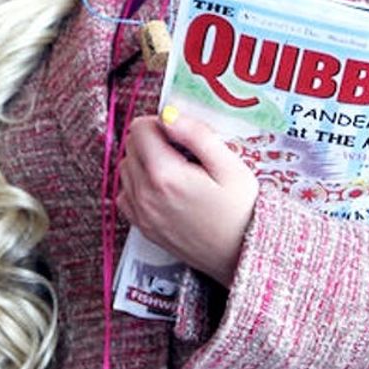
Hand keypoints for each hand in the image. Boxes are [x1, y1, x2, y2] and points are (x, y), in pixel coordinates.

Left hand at [118, 108, 258, 286]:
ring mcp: (142, 213)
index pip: (140, 128)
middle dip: (153, 139)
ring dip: (145, 160)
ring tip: (178, 169)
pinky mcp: (143, 227)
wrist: (242, 254)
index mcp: (165, 175)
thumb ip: (197, 135)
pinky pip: (126, 194)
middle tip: (184, 150)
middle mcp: (146, 195)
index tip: (182, 132)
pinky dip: (138, 184)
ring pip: (126, 167)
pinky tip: (165, 187)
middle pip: (131, 146)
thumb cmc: (241, 211)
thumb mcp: (229, 165)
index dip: (161, 122)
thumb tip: (170, 114)